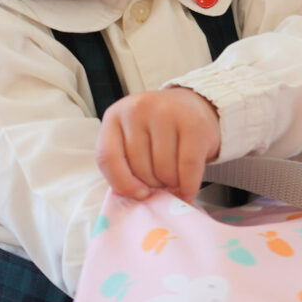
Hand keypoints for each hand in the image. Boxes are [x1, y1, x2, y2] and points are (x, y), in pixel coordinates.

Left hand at [97, 87, 220, 200]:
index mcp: (115, 116)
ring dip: (171, 184)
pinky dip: (188, 185)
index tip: (139, 195)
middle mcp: (138, 109)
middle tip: (161, 179)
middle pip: (140, 168)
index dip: (121, 183)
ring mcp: (166, 113)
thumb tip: (137, 196)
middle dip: (153, 183)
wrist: (193, 105)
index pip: (108, 157)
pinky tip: (188, 189)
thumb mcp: (132, 137)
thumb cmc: (158, 129)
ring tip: (175, 177)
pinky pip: (188, 167)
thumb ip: (125, 162)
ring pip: (164, 170)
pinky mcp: (193, 124)